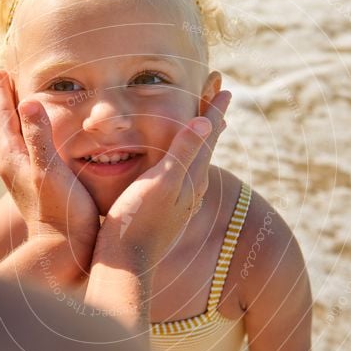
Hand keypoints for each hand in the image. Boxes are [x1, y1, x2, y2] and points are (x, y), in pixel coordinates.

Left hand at [0, 69, 99, 273]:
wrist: (61, 253)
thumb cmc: (61, 212)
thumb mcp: (50, 170)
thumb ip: (40, 136)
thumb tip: (28, 101)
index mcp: (13, 157)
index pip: (4, 116)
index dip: (2, 92)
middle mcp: (13, 166)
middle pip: (7, 125)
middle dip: (7, 101)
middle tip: (5, 78)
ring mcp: (23, 179)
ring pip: (18, 139)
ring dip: (19, 119)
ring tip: (23, 104)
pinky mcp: (37, 189)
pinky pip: (31, 153)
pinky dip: (33, 138)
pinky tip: (43, 143)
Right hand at [98, 90, 230, 265]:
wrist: (125, 264)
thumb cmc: (137, 222)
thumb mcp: (160, 183)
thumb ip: (182, 153)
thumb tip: (206, 122)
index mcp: (191, 178)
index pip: (207, 136)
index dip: (214, 109)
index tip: (224, 87)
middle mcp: (191, 190)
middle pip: (205, 147)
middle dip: (210, 121)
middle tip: (218, 98)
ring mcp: (179, 204)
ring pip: (195, 163)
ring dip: (199, 140)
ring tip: (203, 126)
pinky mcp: (165, 213)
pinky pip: (181, 176)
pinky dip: (183, 159)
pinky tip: (176, 167)